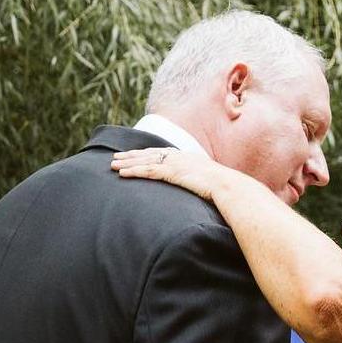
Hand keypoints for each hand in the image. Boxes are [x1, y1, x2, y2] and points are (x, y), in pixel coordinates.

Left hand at [110, 147, 227, 202]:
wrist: (229, 187)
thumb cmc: (223, 188)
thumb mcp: (209, 182)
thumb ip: (199, 182)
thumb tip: (198, 189)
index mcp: (187, 157)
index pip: (161, 153)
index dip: (145, 153)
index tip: (133, 154)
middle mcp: (179, 157)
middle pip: (149, 154)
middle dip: (130, 155)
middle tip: (115, 157)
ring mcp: (175, 164)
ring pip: (145, 161)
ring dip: (127, 163)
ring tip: (112, 165)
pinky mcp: (172, 173)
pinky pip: (148, 171)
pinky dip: (134, 172)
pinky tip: (122, 174)